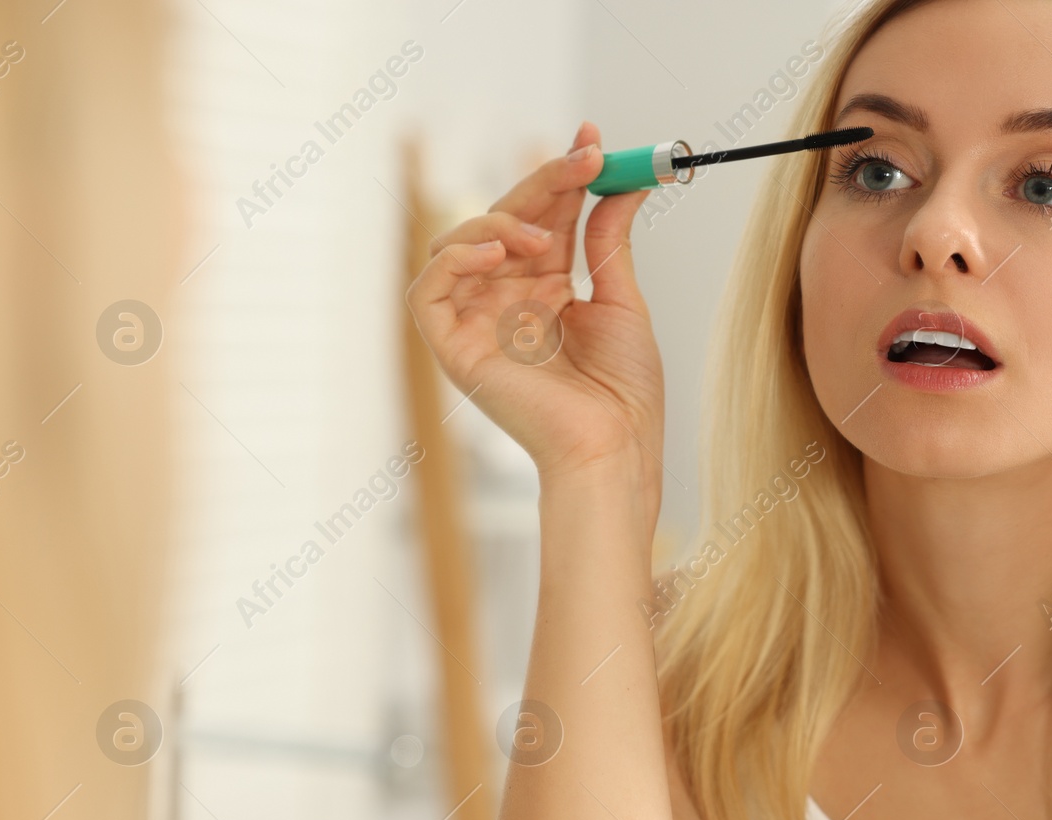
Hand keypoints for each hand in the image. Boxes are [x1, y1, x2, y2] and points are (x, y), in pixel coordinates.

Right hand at [407, 121, 662, 489]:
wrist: (614, 447)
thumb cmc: (623, 392)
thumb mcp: (621, 299)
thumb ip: (609, 239)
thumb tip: (624, 182)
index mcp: (546, 290)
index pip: (544, 217)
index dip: (562, 177)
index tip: (593, 141)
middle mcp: (507, 301)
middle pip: (502, 221)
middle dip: (542, 185)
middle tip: (584, 160)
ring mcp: (477, 323)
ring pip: (458, 244)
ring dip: (499, 223)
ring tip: (544, 235)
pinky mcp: (454, 348)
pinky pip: (428, 290)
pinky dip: (454, 260)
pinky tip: (497, 254)